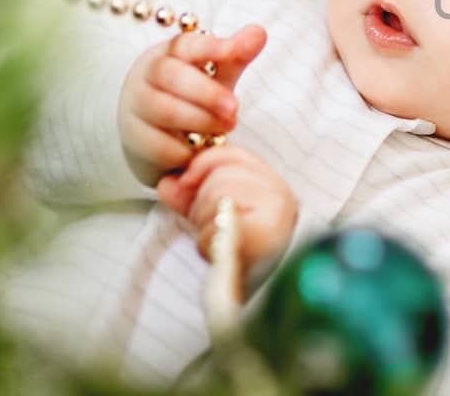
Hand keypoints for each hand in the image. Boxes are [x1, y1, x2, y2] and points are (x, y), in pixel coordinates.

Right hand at [118, 24, 266, 185]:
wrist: (159, 135)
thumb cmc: (195, 98)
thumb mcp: (217, 75)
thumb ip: (236, 56)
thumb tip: (259, 32)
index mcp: (169, 54)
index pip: (186, 44)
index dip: (211, 47)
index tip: (236, 50)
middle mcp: (147, 76)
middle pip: (171, 75)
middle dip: (207, 92)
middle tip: (234, 108)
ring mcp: (136, 108)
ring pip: (164, 110)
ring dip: (200, 120)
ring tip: (227, 127)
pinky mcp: (135, 141)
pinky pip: (160, 145)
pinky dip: (186, 149)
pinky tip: (205, 149)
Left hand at [156, 145, 298, 278]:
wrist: (257, 294)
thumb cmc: (240, 253)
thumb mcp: (216, 214)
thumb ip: (192, 194)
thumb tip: (168, 182)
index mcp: (274, 185)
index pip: (235, 155)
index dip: (203, 164)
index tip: (186, 180)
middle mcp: (282, 197)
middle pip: (221, 178)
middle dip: (202, 202)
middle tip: (210, 223)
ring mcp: (276, 217)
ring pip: (217, 198)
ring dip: (204, 223)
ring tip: (218, 239)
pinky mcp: (263, 239)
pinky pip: (217, 228)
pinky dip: (207, 242)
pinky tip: (218, 252)